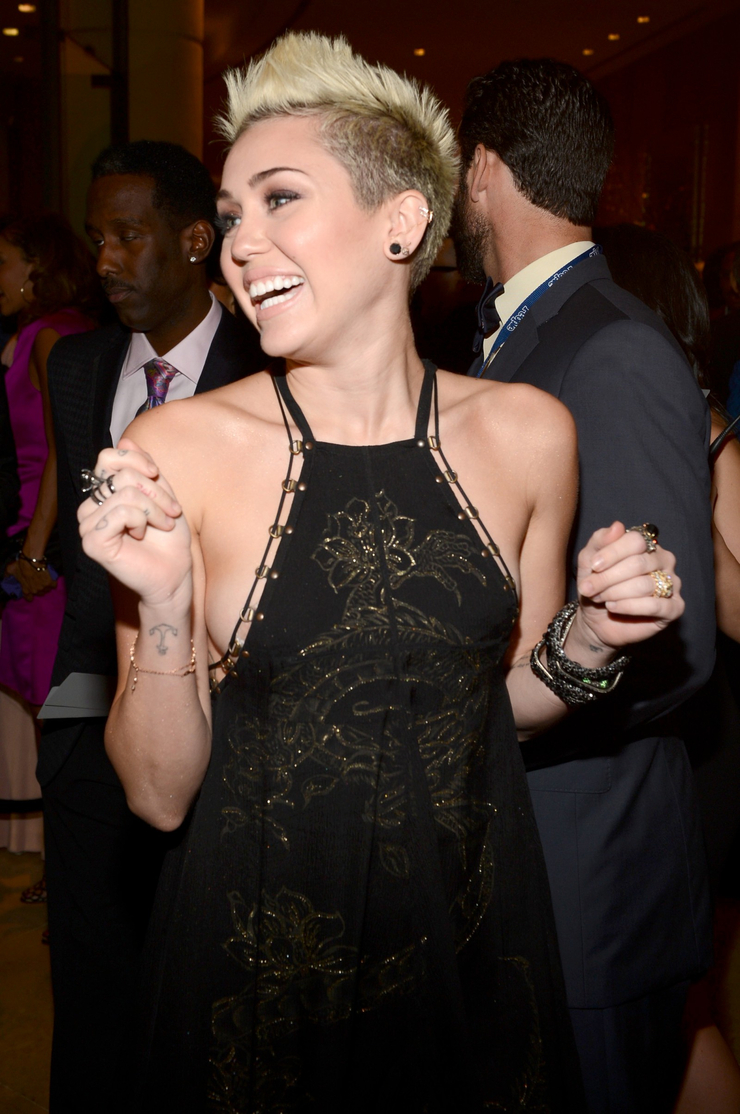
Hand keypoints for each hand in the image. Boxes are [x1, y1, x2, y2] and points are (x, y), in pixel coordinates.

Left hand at [6, 558, 56, 600]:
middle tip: (38, 582)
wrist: (31, 560)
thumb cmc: (20, 565)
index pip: (29, 599)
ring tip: (45, 580)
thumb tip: (5, 577)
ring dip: (46, 586)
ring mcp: (43, 587)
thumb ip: (7, 575)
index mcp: (26, 590)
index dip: (30, 595)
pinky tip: (51, 579)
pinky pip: (54, 585)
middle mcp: (35, 591)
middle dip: (39, 589)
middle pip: (40, 594)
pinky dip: (53, 582)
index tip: (31, 590)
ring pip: (47, 590)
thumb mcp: (10, 570)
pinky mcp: (50, 583)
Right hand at [77, 438, 192, 609]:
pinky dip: (140, 520)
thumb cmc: (168, 538)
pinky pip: (119, 513)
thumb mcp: (162, 495)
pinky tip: (141, 535)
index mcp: (105, 494)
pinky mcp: (92, 542)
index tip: (156, 474)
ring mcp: (88, 525)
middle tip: (171, 511)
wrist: (174, 572)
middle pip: (120, 475)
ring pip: (123, 493)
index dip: (135, 459)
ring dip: (153, 509)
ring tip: (161, 525)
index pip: (108, 457)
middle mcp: (91, 507)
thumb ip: (145, 470)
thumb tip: (126, 439)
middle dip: (155, 491)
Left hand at [574, 521, 683, 651]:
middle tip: (590, 588)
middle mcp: (664, 560)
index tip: (593, 566)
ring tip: (600, 598)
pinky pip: (655, 605)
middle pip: (638, 563)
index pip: (636, 540)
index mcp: (647, 544)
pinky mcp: (674, 608)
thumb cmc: (597, 586)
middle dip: (608, 577)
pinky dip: (629, 606)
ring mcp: (673, 583)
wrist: (597, 619)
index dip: (612, 553)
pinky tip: (613, 607)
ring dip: (615, 593)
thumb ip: (600, 541)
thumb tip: (617, 526)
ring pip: (644, 585)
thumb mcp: (589, 561)